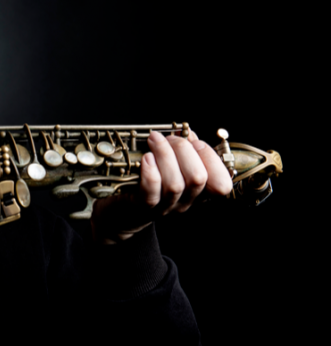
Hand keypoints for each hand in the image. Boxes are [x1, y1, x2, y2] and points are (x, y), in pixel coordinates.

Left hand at [90, 130, 233, 244]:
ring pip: (175, 184)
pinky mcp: (142, 207)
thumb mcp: (172, 166)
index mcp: (198, 192)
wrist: (122, 211)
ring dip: (165, 155)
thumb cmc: (149, 183)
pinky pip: (151, 192)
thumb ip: (184, 151)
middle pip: (197, 178)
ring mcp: (164, 207)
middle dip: (184, 150)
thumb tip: (187, 134)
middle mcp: (185, 202)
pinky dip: (150, 172)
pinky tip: (146, 158)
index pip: (222, 184)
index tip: (194, 141)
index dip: (211, 158)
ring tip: (154, 140)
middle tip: (169, 138)